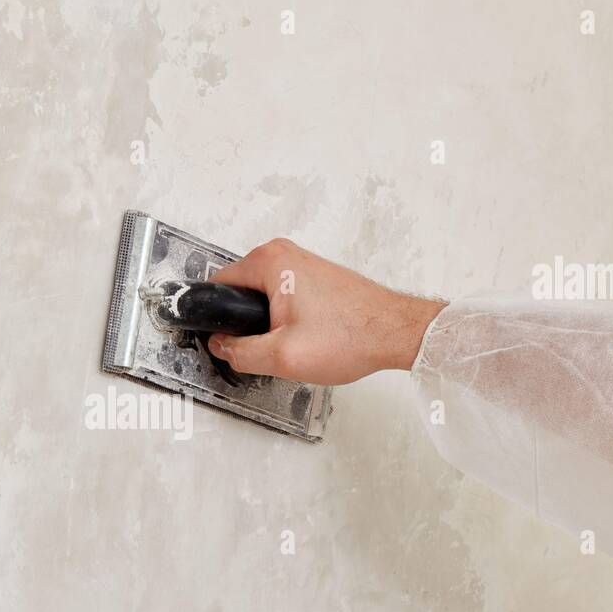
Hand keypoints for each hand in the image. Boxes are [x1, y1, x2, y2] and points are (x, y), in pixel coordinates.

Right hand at [207, 238, 445, 384]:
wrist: (395, 332)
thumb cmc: (352, 335)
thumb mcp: (281, 357)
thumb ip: (240, 352)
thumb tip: (221, 346)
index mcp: (269, 262)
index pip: (218, 286)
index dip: (217, 317)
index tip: (226, 338)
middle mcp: (284, 254)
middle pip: (239, 291)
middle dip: (245, 322)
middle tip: (266, 346)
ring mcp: (300, 263)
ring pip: (261, 297)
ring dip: (266, 322)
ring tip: (289, 342)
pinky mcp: (313, 276)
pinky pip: (280, 296)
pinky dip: (284, 317)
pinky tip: (302, 336)